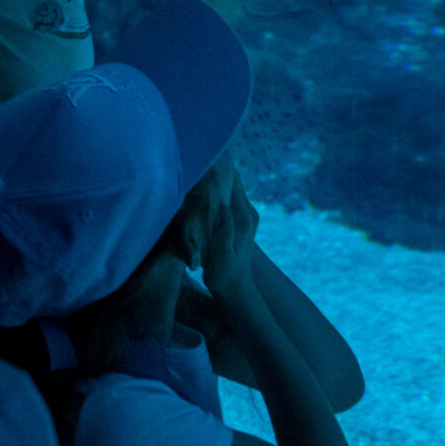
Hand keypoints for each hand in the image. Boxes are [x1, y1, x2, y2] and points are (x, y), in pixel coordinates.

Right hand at [201, 164, 258, 300]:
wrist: (235, 289)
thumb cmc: (225, 275)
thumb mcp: (222, 256)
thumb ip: (224, 231)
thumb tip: (223, 206)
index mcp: (243, 217)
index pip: (234, 182)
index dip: (221, 168)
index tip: (205, 156)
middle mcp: (247, 213)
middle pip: (232, 181)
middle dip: (217, 171)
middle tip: (196, 162)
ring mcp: (244, 216)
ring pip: (230, 189)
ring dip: (216, 181)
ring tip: (197, 171)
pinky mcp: (239, 221)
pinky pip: (228, 198)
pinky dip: (217, 192)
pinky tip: (203, 190)